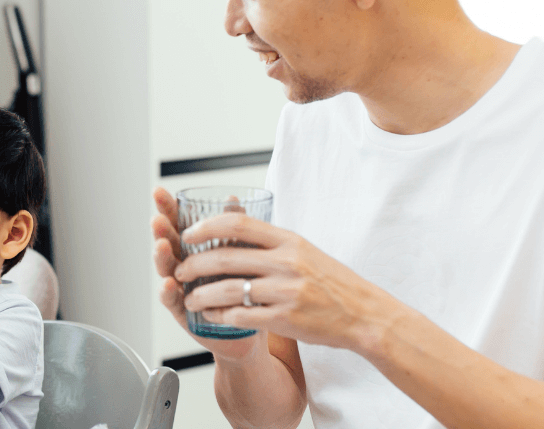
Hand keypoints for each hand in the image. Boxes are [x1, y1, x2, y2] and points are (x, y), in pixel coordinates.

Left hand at [155, 187, 402, 354]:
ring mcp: (285, 292)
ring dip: (201, 295)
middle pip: (226, 258)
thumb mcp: (304, 251)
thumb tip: (233, 227)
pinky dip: (220, 316)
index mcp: (289, 241)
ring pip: (228, 289)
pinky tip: (212, 316)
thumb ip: (271, 242)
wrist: (364, 314)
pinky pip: (240, 316)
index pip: (238, 225)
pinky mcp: (285, 319)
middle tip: (179, 270)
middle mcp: (286, 263)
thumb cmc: (332, 282)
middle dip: (194, 265)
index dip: (206, 227)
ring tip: (189, 298)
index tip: (187, 234)